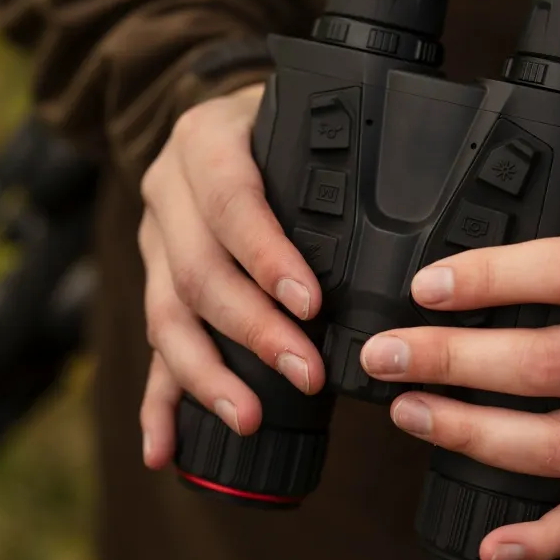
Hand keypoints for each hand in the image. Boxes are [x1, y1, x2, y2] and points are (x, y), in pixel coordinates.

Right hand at [138, 84, 325, 468]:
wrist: (212, 119)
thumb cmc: (271, 120)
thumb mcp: (293, 113)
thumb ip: (327, 154)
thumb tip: (407, 213)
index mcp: (202, 143)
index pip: (231, 203)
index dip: (266, 256)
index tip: (310, 303)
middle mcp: (167, 194)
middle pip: (198, 271)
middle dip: (253, 329)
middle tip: (305, 372)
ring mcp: (153, 243)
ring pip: (167, 316)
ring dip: (208, 375)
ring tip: (249, 417)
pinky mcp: (153, 282)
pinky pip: (151, 343)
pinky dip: (158, 399)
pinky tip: (164, 447)